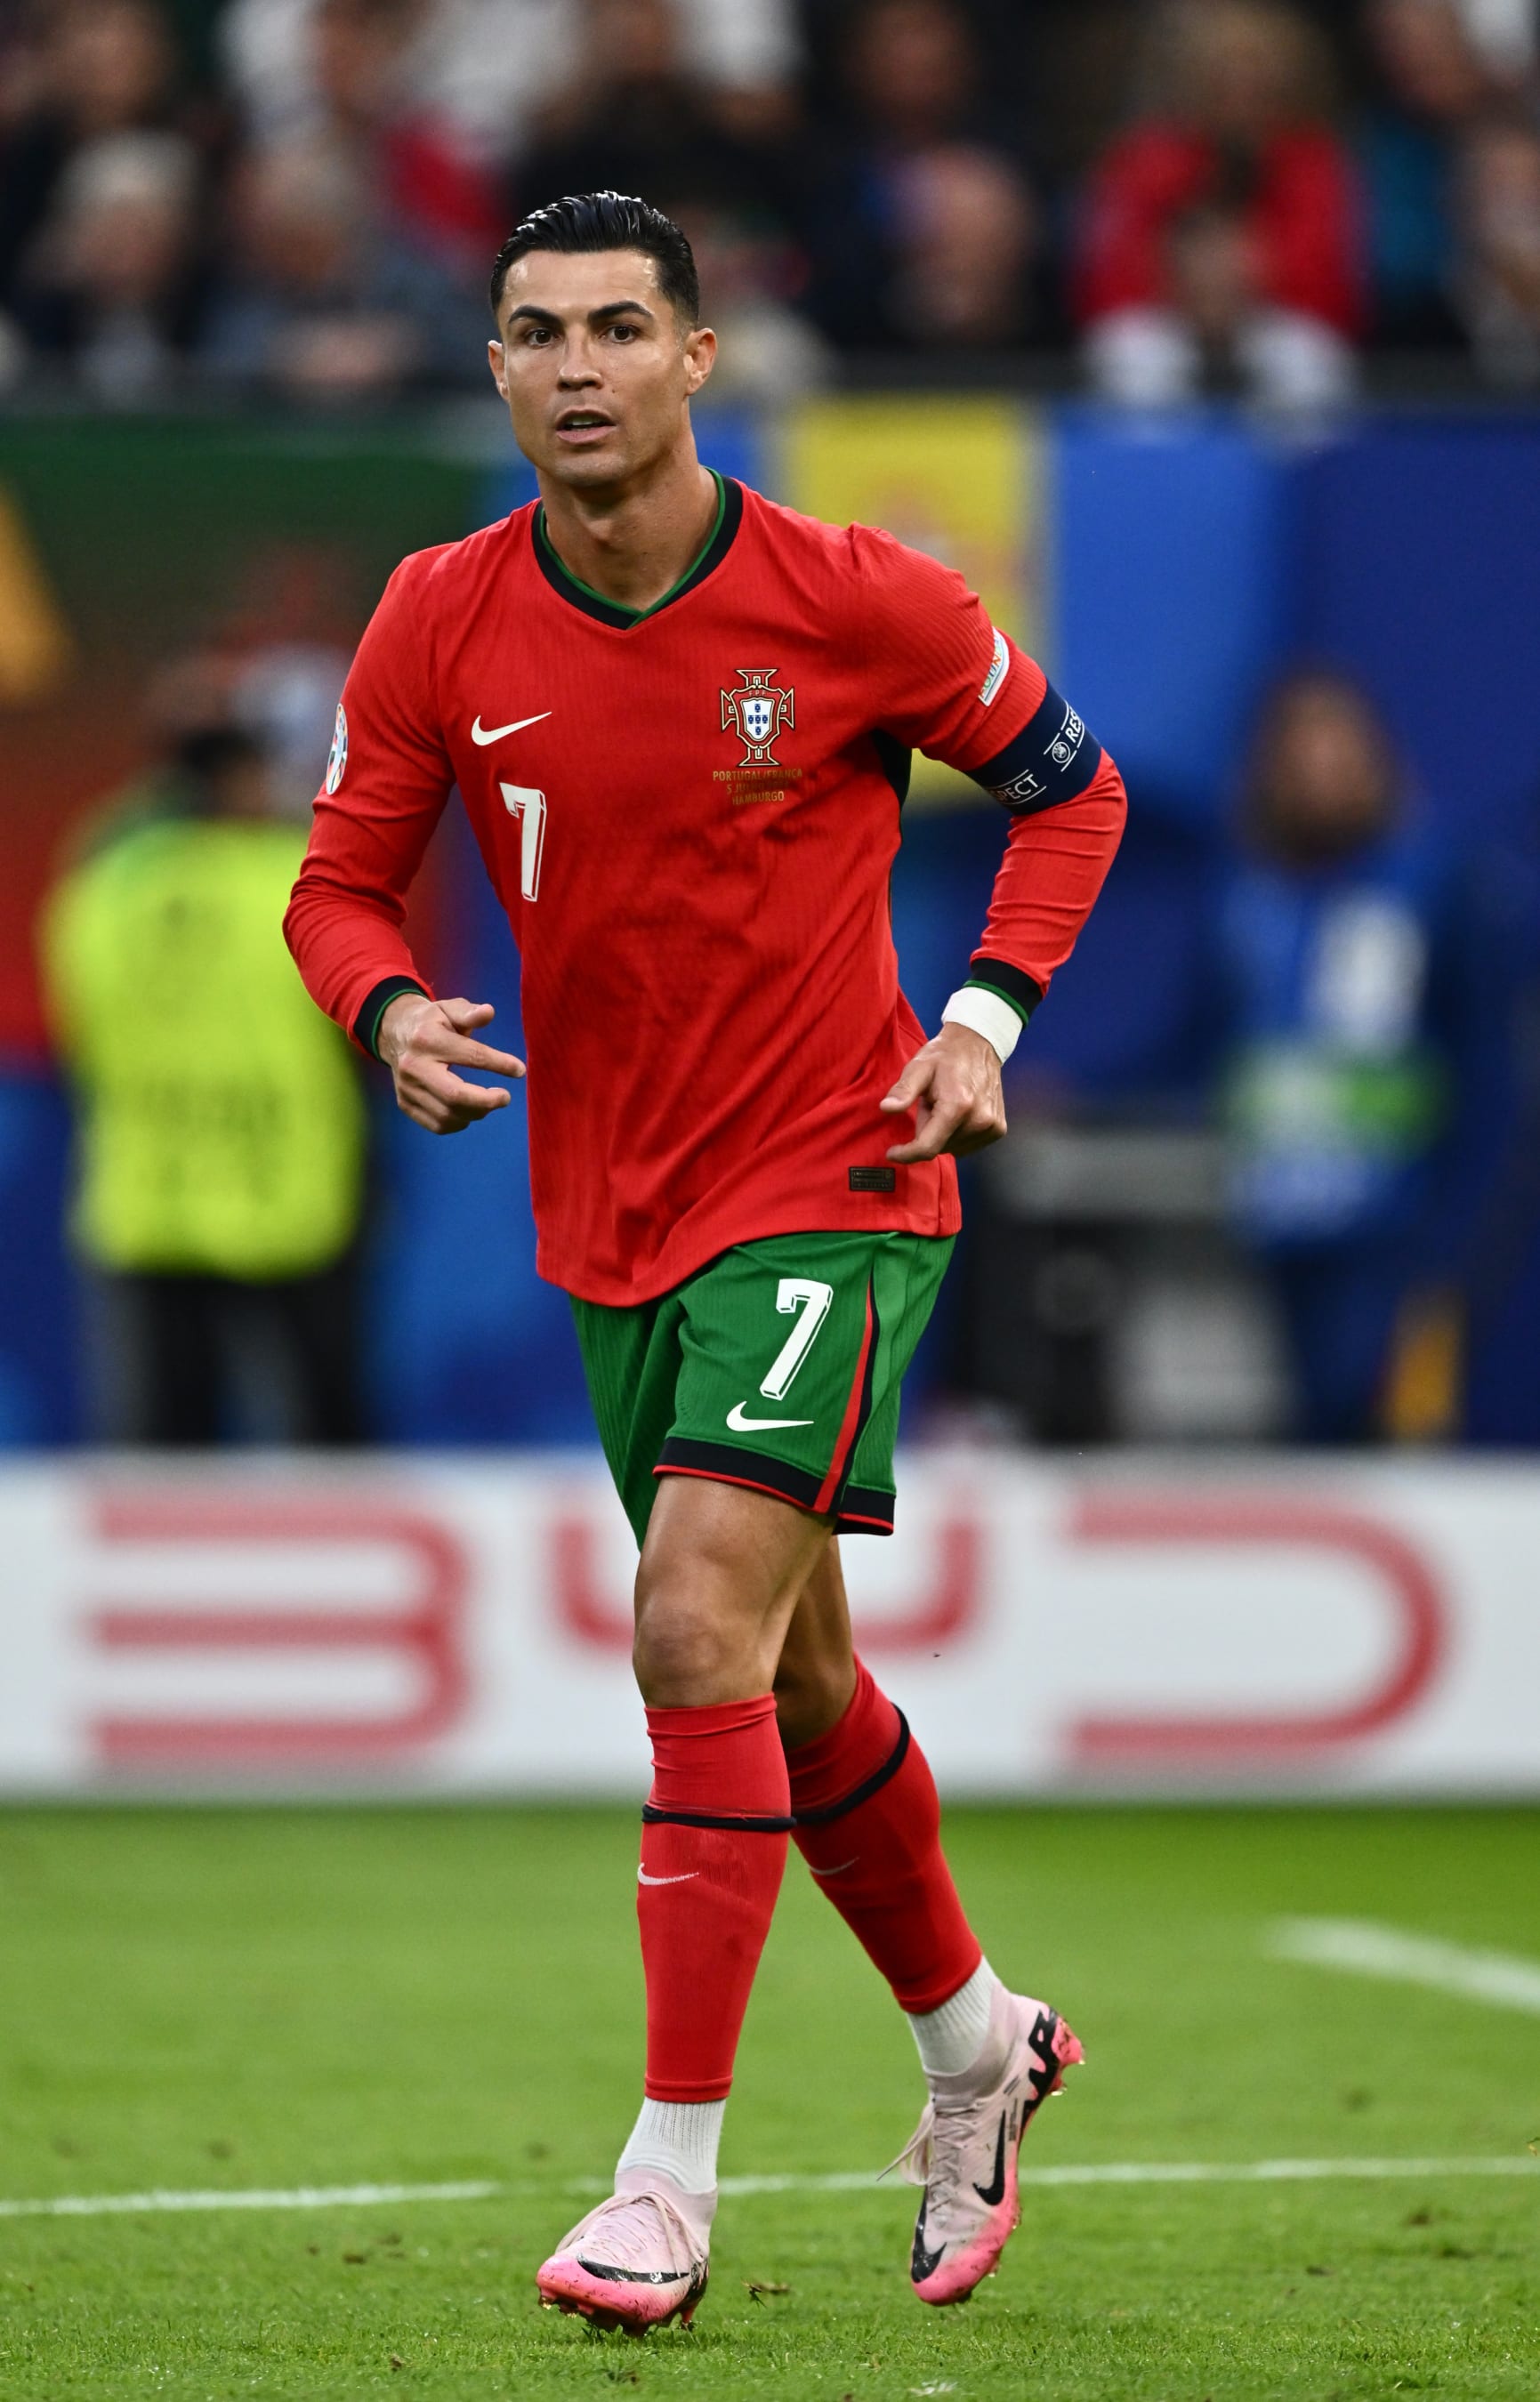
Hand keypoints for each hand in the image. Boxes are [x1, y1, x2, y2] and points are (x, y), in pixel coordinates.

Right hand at [377, 994, 524, 1134]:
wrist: (395, 1033)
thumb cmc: (433, 1021)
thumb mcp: (450, 1008)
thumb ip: (469, 1013)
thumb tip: (489, 1012)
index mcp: (428, 1039)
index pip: (470, 1056)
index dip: (499, 1064)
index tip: (520, 1070)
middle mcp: (414, 1066)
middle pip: (455, 1096)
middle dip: (487, 1101)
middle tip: (505, 1097)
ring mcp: (407, 1088)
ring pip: (447, 1115)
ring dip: (476, 1113)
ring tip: (489, 1102)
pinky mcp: (405, 1104)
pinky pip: (437, 1125)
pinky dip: (459, 1123)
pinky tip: (470, 1110)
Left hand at [879, 1022, 1006, 1163]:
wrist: (979, 1044)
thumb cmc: (945, 1056)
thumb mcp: (918, 1067)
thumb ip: (903, 1090)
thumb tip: (887, 1108)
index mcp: (957, 1105)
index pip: (928, 1147)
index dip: (907, 1154)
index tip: (892, 1153)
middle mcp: (979, 1119)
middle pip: (939, 1147)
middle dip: (928, 1131)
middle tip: (930, 1104)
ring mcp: (991, 1126)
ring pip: (953, 1148)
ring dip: (943, 1133)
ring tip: (946, 1105)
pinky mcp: (998, 1129)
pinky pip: (967, 1145)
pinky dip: (957, 1135)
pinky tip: (959, 1112)